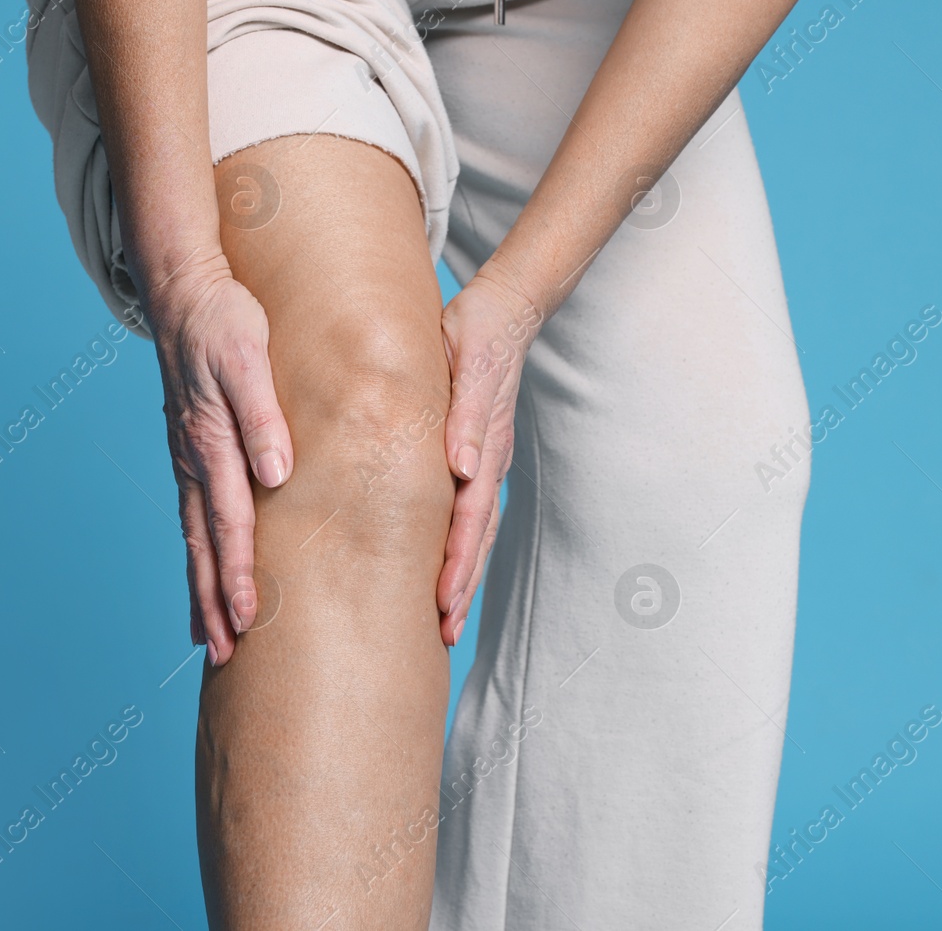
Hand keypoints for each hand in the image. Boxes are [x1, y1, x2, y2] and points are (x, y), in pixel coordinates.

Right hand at [146, 250, 293, 666]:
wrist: (185, 289)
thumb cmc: (224, 320)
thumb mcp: (246, 356)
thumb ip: (261, 415)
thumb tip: (276, 473)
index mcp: (211, 441)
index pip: (230, 522)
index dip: (241, 573)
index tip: (249, 619)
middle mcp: (195, 459)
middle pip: (203, 545)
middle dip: (214, 602)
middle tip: (224, 654)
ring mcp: (188, 459)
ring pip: (194, 538)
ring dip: (202, 588)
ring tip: (210, 638)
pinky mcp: (192, 452)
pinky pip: (193, 517)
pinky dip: (198, 556)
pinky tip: (206, 576)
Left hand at [435, 270, 544, 645]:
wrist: (502, 309)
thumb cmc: (478, 331)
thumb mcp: (470, 364)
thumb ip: (469, 416)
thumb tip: (465, 469)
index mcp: (486, 446)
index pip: (471, 517)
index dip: (457, 561)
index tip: (443, 601)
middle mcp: (488, 462)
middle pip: (476, 536)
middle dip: (460, 586)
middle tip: (442, 633)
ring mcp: (484, 462)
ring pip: (474, 530)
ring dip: (460, 574)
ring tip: (443, 619)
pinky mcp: (473, 456)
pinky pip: (465, 511)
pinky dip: (457, 546)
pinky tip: (438, 567)